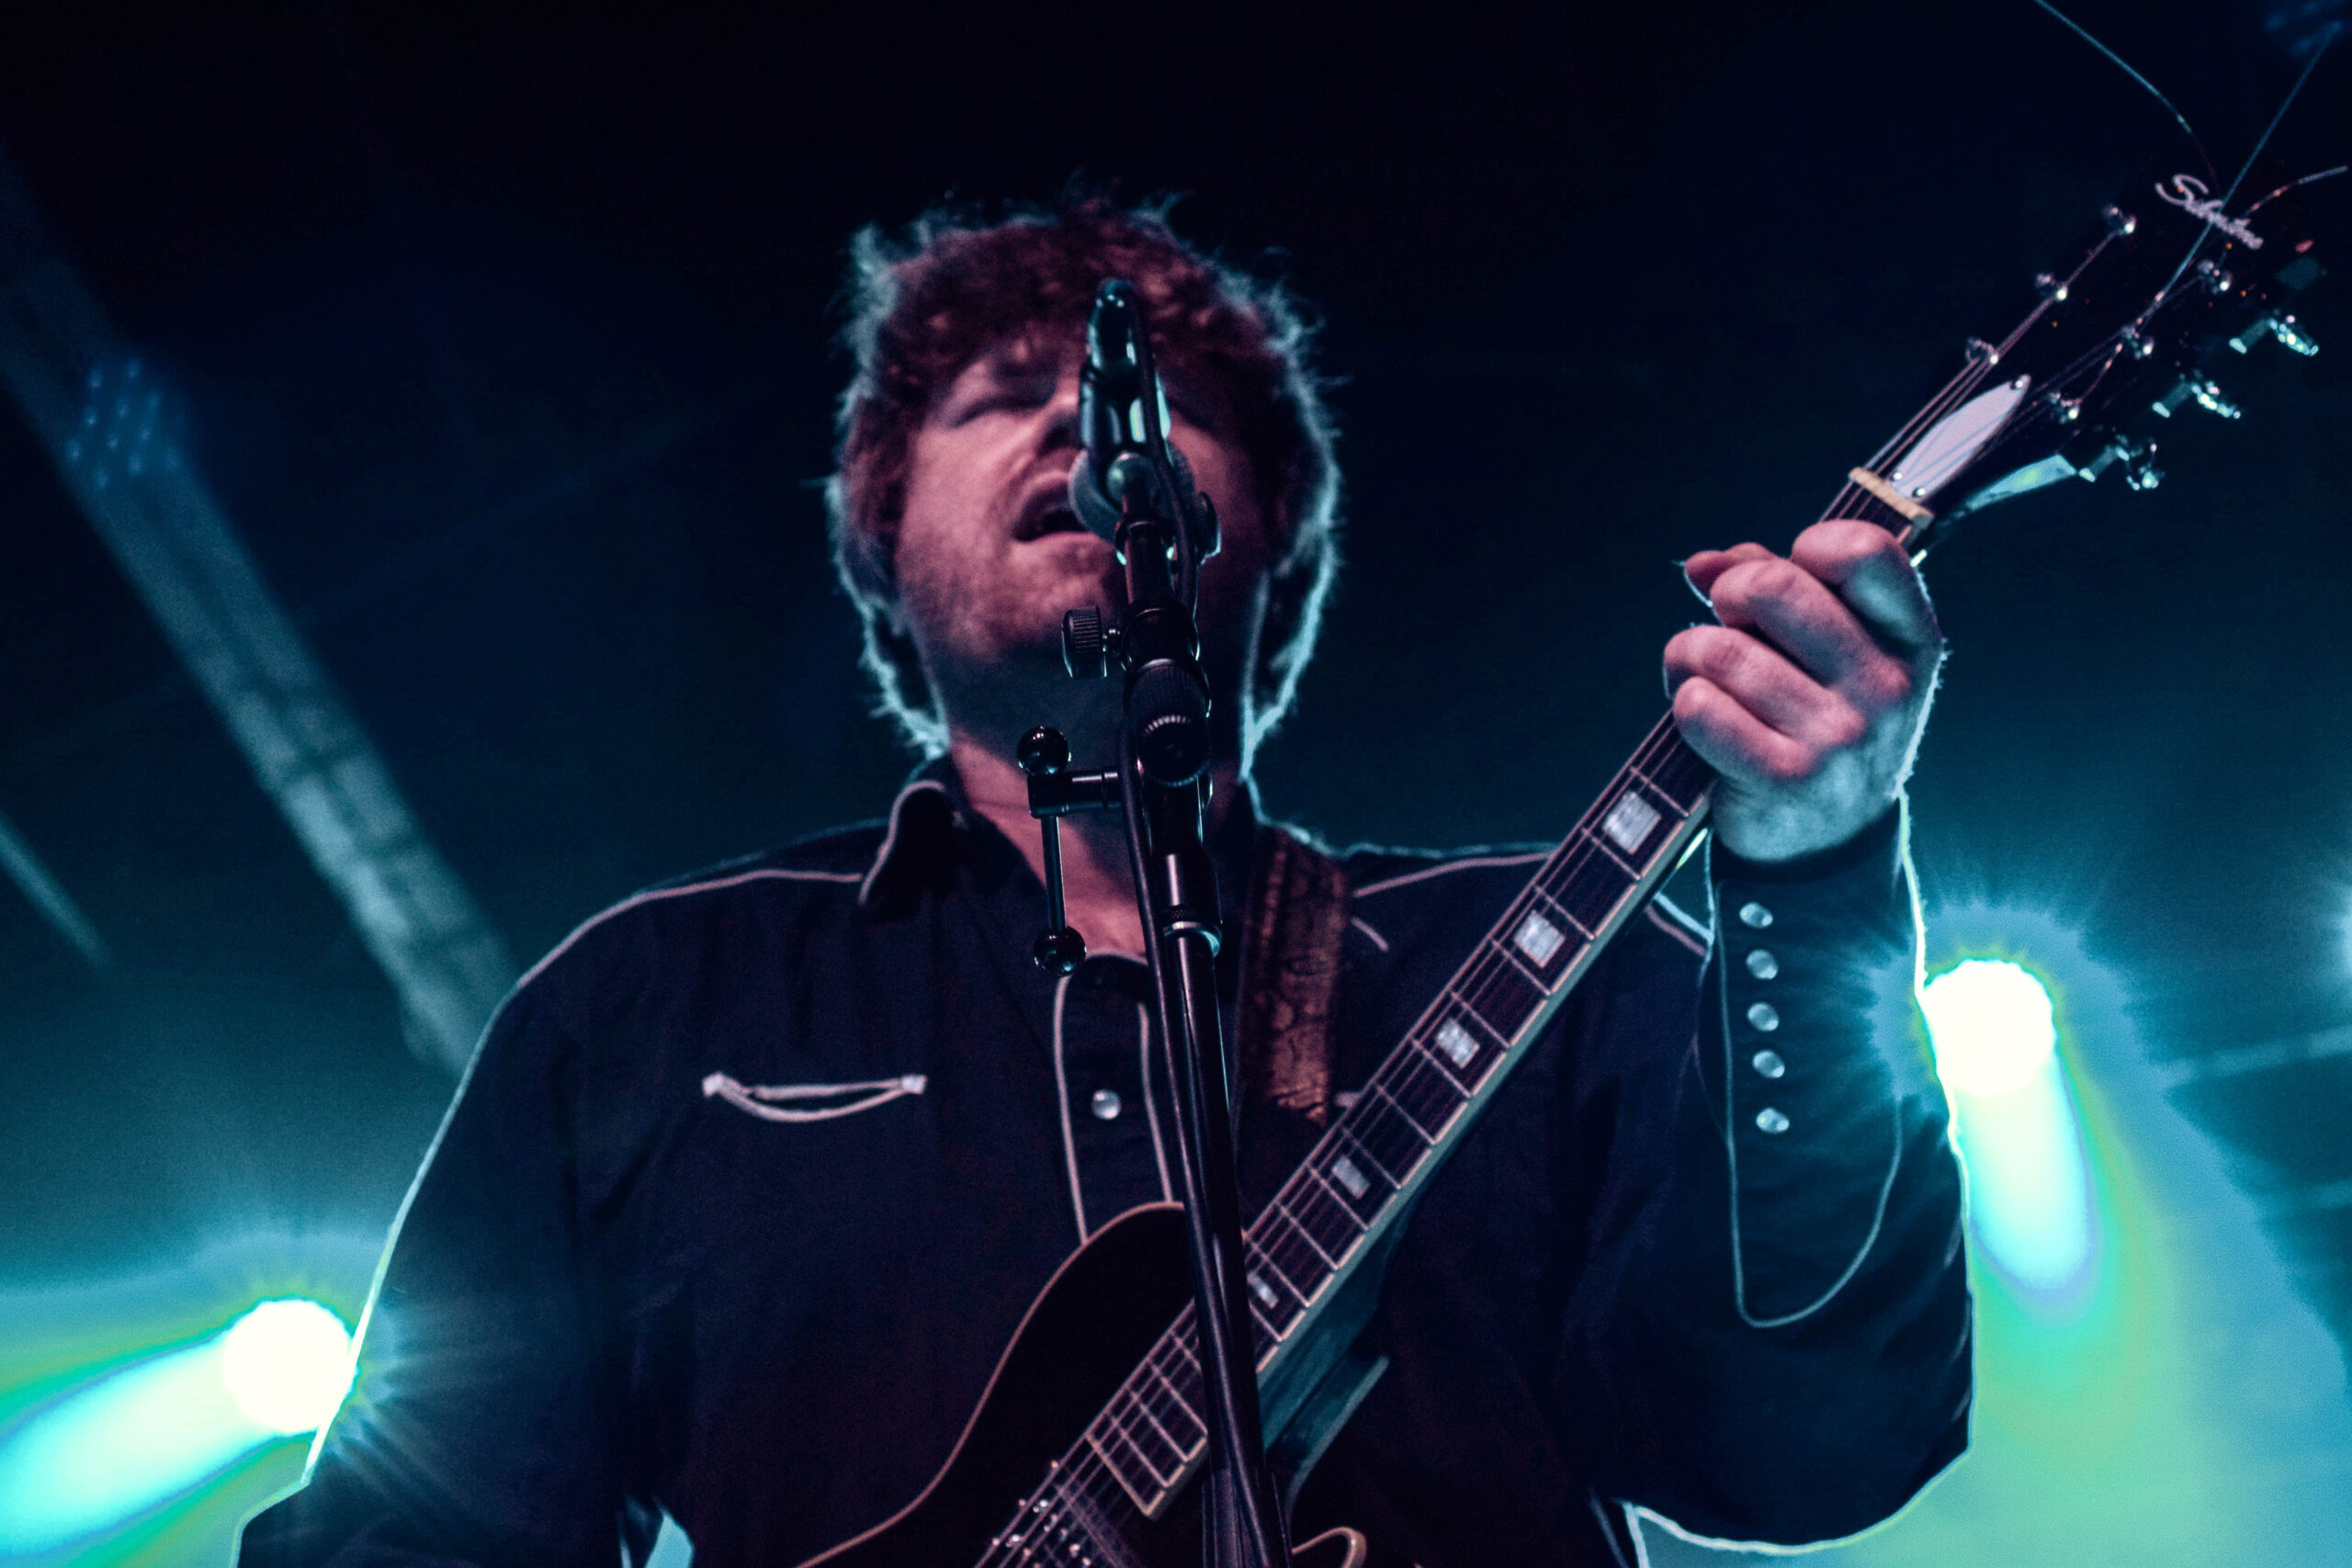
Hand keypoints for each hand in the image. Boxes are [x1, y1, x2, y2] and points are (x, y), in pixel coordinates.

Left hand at [1663, 520, 1942, 862]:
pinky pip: (1699, 706)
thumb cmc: (1817, 721)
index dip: (1804, 551)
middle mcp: (1884, 688)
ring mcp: (1838, 738)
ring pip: (1720, 650)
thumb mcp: (1827, 652)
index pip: (1863, 551)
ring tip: (1710, 682)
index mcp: (1909, 642)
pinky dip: (1686, 704)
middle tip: (1728, 625)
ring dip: (1692, 657)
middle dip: (1730, 595)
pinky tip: (1706, 721)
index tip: (1787, 579)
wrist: (1827, 840)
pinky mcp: (1784, 778)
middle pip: (1774, 588)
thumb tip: (1702, 564)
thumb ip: (1773, 586)